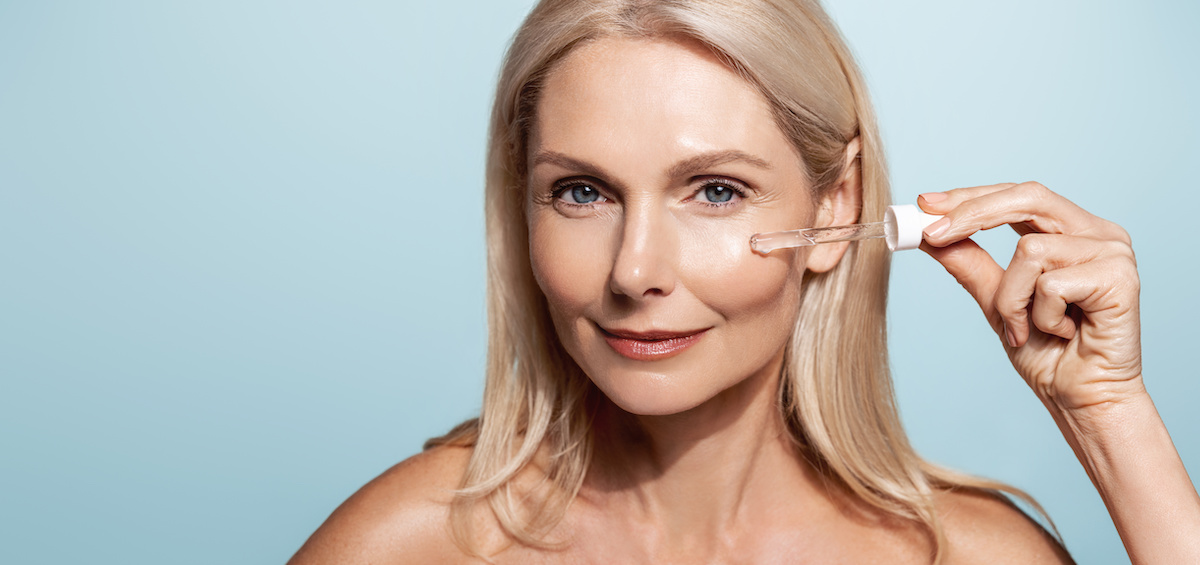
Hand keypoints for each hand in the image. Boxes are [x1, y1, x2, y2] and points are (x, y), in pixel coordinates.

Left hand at [917, 182, 1143, 413]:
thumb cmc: (1046, 352)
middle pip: (1028, 197)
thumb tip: (929, 233)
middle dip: (972, 213)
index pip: (1017, 196)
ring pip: (1029, 250)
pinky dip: (1040, 316)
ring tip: (1027, 327)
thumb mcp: (996, 300)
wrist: (1079, 398)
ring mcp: (1113, 252)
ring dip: (1011, 298)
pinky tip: (1063, 332)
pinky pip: (1050, 284)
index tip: (925, 203)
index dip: (970, 196)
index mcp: (1071, 230)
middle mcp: (1096, 233)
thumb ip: (969, 263)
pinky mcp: (1120, 277)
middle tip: (931, 234)